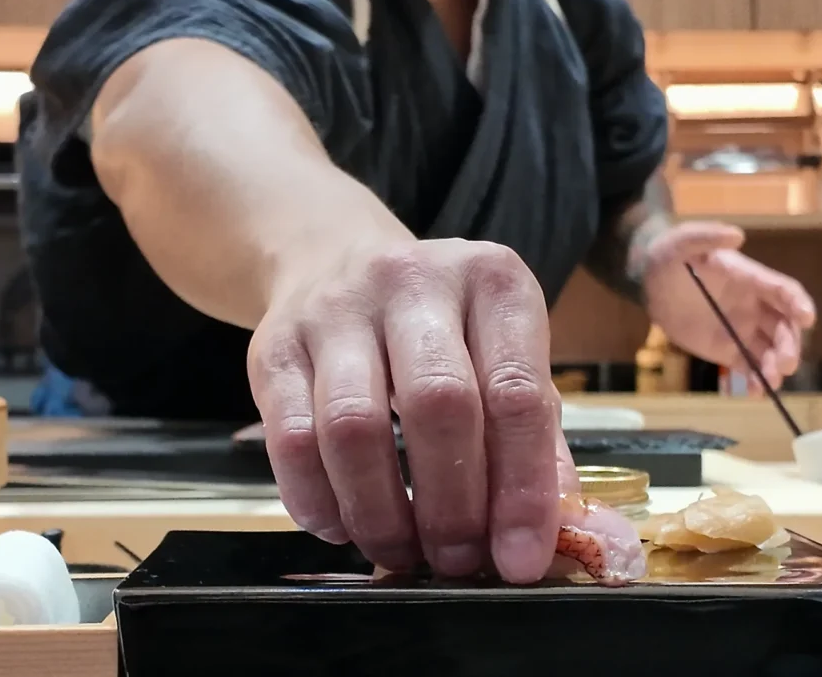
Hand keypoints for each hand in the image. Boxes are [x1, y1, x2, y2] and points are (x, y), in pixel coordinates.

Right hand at [247, 239, 570, 582]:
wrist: (334, 260)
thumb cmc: (440, 325)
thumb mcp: (502, 354)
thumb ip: (535, 438)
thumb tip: (547, 533)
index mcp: (492, 283)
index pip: (516, 393)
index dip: (522, 488)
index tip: (521, 558)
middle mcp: (414, 281)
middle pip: (437, 405)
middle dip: (452, 507)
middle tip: (458, 561)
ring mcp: (336, 310)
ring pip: (354, 427)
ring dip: (382, 512)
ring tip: (401, 551)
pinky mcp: (274, 346)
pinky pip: (290, 439)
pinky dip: (318, 501)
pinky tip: (342, 527)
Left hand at [642, 222, 815, 391]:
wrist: (650, 281)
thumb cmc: (670, 256)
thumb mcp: (683, 241)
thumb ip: (706, 236)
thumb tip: (736, 236)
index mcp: (750, 279)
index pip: (783, 291)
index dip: (797, 303)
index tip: (806, 318)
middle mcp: (754, 305)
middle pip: (784, 327)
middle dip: (789, 345)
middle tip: (785, 363)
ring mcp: (743, 329)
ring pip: (771, 350)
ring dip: (776, 366)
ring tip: (771, 381)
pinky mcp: (728, 348)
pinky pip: (749, 366)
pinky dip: (757, 380)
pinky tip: (756, 393)